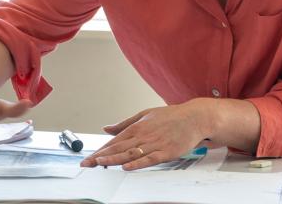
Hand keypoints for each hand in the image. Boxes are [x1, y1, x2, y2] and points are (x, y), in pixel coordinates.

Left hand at [81, 99, 211, 170]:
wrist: (195, 117)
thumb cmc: (172, 116)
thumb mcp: (146, 114)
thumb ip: (125, 123)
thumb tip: (106, 128)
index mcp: (138, 126)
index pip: (114, 140)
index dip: (100, 150)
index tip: (88, 157)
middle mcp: (144, 135)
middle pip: (119, 148)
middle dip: (100, 156)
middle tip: (86, 163)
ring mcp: (155, 143)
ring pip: (130, 154)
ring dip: (113, 160)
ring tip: (99, 164)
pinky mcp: (166, 152)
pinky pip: (149, 159)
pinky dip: (137, 163)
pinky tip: (126, 167)